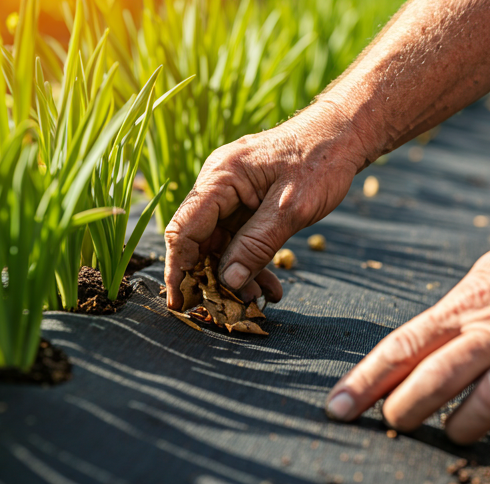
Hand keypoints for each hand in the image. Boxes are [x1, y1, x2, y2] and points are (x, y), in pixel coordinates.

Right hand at [164, 101, 365, 309]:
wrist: (342, 137)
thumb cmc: (319, 162)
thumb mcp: (290, 208)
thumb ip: (256, 245)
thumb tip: (227, 280)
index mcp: (220, 178)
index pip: (184, 228)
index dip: (178, 267)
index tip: (180, 301)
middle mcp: (219, 185)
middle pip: (200, 239)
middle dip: (212, 276)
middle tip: (226, 307)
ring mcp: (233, 195)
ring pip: (222, 243)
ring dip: (236, 273)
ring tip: (257, 299)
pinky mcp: (247, 203)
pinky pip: (240, 238)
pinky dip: (252, 261)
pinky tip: (268, 284)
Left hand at [326, 252, 489, 443]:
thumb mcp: (477, 288)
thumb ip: (443, 323)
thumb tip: (402, 360)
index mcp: (459, 309)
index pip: (401, 346)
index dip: (366, 380)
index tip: (337, 406)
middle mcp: (485, 328)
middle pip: (435, 374)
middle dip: (405, 407)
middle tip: (389, 423)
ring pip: (485, 402)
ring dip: (459, 426)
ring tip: (449, 432)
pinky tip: (479, 426)